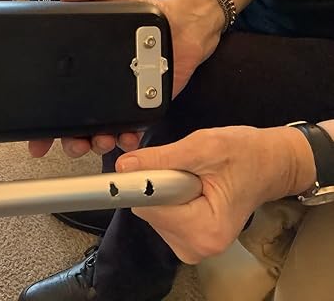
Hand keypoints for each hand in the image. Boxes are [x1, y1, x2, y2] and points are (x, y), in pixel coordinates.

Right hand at [29, 0, 219, 157]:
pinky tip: (126, 138)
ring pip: (99, 134)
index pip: (55, 102)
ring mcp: (118, 102)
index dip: (43, 125)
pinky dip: (126, 139)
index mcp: (83, 70)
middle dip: (70, 142)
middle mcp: (97, 90)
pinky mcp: (141, 107)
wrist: (183, 25)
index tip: (36, 140)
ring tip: (101, 140)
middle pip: (74, 126)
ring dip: (96, 143)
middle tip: (73, 143)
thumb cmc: (146, 14)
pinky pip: (129, 130)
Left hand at [115, 125, 315, 263]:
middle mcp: (198, 247)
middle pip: (148, 211)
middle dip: (160, 185)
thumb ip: (161, 158)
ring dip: (166, 190)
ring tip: (196, 178)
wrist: (270, 163)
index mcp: (205, 230)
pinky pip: (161, 213)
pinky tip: (192, 188)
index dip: (146, 182)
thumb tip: (125, 166)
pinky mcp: (188, 238)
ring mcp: (193, 246)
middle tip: (189, 171)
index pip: (148, 207)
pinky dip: (170, 197)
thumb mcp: (204, 147)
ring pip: (152, 212)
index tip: (154, 167)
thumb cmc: (247, 154)